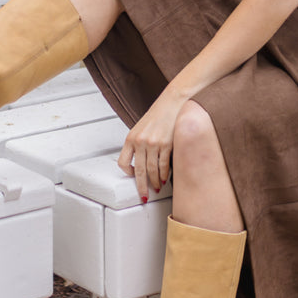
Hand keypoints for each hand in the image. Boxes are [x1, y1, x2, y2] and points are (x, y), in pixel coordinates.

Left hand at [117, 85, 187, 200]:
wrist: (173, 102)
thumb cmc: (159, 114)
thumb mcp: (142, 128)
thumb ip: (138, 143)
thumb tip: (139, 162)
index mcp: (131, 138)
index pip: (123, 162)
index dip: (128, 173)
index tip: (133, 177)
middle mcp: (140, 142)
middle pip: (139, 172)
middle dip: (141, 187)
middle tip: (144, 196)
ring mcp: (153, 143)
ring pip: (152, 171)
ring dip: (155, 182)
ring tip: (157, 187)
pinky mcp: (166, 144)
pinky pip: (163, 165)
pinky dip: (164, 174)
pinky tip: (165, 178)